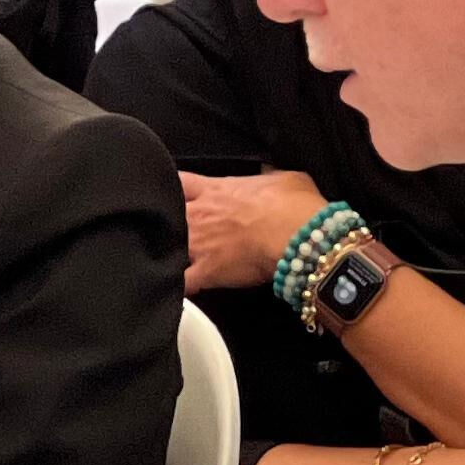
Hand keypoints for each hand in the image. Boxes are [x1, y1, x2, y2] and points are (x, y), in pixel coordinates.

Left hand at [180, 169, 330, 294]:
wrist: (297, 236)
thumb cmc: (293, 204)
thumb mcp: (282, 179)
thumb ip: (266, 176)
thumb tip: (267, 173)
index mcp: (214, 190)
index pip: (179, 182)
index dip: (174, 189)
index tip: (177, 195)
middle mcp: (199, 215)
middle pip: (166, 216)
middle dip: (169, 224)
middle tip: (176, 231)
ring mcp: (198, 245)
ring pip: (168, 249)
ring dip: (171, 255)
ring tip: (176, 262)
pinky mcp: (206, 273)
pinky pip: (183, 285)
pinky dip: (181, 289)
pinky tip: (182, 292)